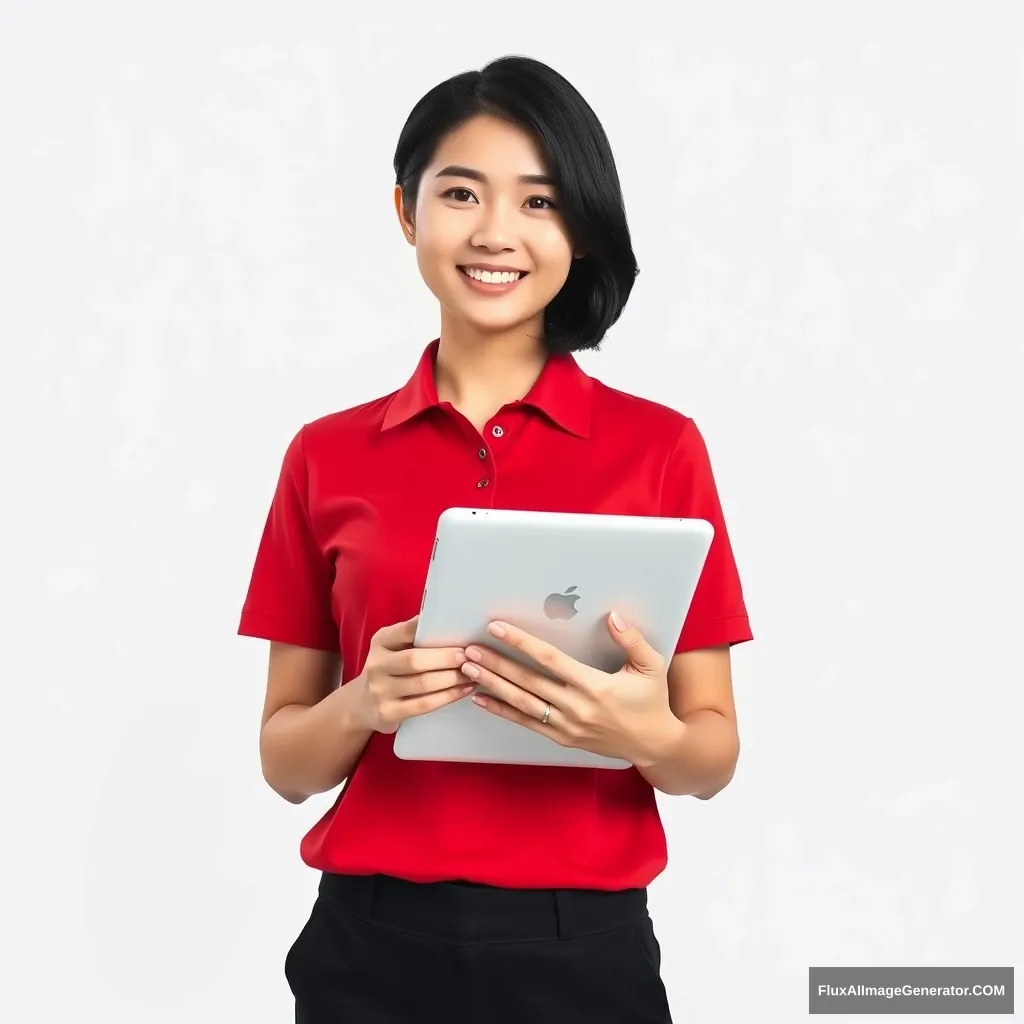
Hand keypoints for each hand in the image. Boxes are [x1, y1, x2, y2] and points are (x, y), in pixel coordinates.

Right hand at [353, 615, 472, 733]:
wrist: (362, 705)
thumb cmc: (388, 669)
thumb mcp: (391, 647)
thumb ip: (411, 635)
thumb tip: (445, 617)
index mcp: (380, 642)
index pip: (404, 631)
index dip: (428, 629)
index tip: (455, 630)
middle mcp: (376, 665)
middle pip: (415, 660)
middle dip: (445, 658)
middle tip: (468, 655)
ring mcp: (380, 691)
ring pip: (423, 684)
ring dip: (452, 678)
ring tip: (472, 673)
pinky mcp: (388, 713)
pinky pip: (424, 705)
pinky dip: (448, 696)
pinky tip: (464, 690)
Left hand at [459, 612, 679, 766]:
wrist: (653, 745)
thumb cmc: (652, 702)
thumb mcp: (651, 666)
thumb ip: (632, 640)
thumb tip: (612, 616)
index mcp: (595, 686)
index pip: (549, 659)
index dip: (521, 642)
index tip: (498, 628)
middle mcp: (576, 707)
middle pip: (527, 681)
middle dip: (495, 664)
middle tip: (469, 649)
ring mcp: (567, 725)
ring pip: (521, 703)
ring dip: (492, 685)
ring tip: (468, 669)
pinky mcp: (562, 738)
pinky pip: (526, 723)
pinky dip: (501, 710)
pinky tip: (481, 698)